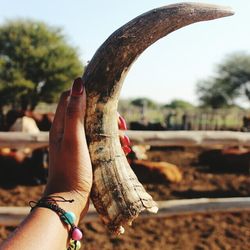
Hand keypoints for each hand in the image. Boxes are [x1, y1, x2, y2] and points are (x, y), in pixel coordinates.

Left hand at [44, 78, 130, 219]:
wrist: (69, 200)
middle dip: (108, 116)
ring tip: (127, 143)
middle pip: (89, 113)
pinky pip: (102, 142)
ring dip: (114, 132)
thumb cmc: (71, 169)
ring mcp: (79, 143)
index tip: (106, 100)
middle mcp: (69, 131)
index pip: (71, 98)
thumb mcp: (73, 139)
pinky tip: (125, 152)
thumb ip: (75, 113)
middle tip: (123, 126)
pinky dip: (113, 144)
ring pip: (98, 128)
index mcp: (62, 125)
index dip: (88, 94)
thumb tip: (78, 83)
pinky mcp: (87, 154)